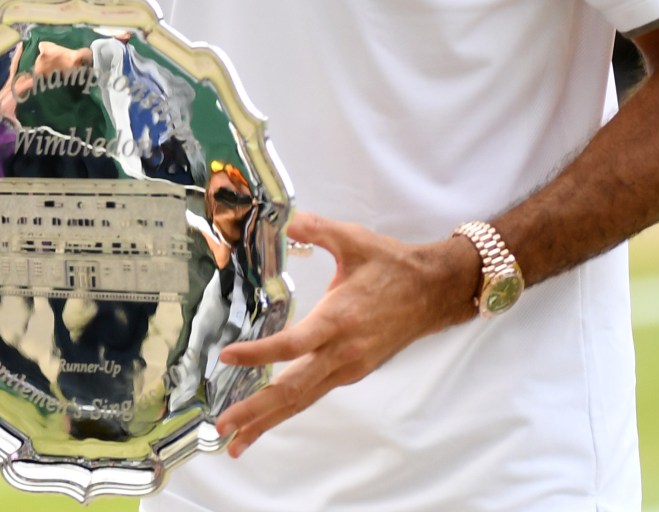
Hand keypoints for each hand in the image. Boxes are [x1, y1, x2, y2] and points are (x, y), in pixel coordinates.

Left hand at [213, 211, 478, 456]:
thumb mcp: (354, 239)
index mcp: (339, 319)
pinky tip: (265, 416)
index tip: (226, 356)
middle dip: (256, 410)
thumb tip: (287, 218)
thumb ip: (316, 229)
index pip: (294, 344)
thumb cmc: (392, 265)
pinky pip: (313, 393)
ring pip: (302, 399)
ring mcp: (349, 367)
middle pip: (293, 389)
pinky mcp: (352, 371)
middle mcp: (343, 352)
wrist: (435, 291)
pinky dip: (287, 407)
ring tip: (236, 440)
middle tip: (223, 427)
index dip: (260, 353)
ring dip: (268, 420)